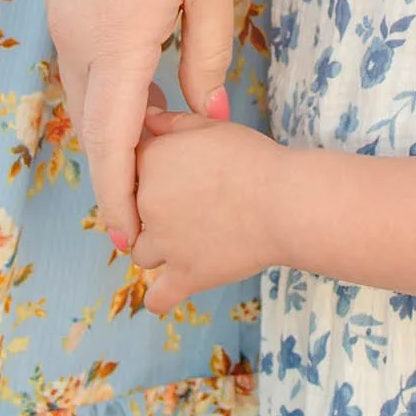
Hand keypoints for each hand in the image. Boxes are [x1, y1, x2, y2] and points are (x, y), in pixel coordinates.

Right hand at [39, 0, 238, 252]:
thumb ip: (206, 52)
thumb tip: (207, 111)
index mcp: (116, 48)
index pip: (113, 146)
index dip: (120, 198)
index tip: (127, 240)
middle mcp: (76, 41)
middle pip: (91, 128)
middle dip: (116, 171)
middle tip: (152, 203)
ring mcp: (61, 16)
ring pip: (82, 92)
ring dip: (113, 124)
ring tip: (158, 143)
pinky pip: (77, 58)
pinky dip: (104, 85)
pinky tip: (140, 78)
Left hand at [132, 110, 286, 313]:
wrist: (284, 201)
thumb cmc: (253, 158)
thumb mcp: (210, 126)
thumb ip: (172, 122)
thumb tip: (146, 118)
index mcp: (151, 161)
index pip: (132, 166)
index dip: (154, 169)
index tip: (177, 174)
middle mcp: (147, 202)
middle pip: (134, 209)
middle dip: (156, 208)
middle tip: (191, 204)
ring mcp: (164, 243)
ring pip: (142, 252)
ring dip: (159, 247)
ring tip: (190, 238)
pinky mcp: (185, 276)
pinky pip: (158, 298)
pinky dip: (161, 297)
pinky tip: (170, 289)